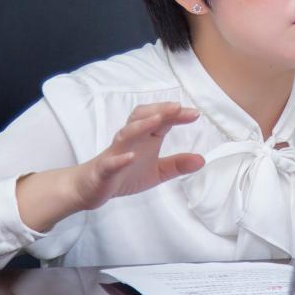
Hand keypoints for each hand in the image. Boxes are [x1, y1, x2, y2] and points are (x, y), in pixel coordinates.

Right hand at [72, 103, 204, 211]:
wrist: (92, 188)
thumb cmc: (125, 174)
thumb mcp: (157, 172)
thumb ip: (177, 164)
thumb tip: (202, 160)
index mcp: (144, 138)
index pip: (160, 121)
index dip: (176, 115)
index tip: (195, 113)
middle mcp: (130, 140)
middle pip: (142, 118)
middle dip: (159, 111)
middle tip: (178, 107)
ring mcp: (115, 153)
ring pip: (125, 134)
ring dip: (141, 126)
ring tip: (157, 121)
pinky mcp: (104, 169)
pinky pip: (111, 162)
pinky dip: (120, 159)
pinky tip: (131, 157)